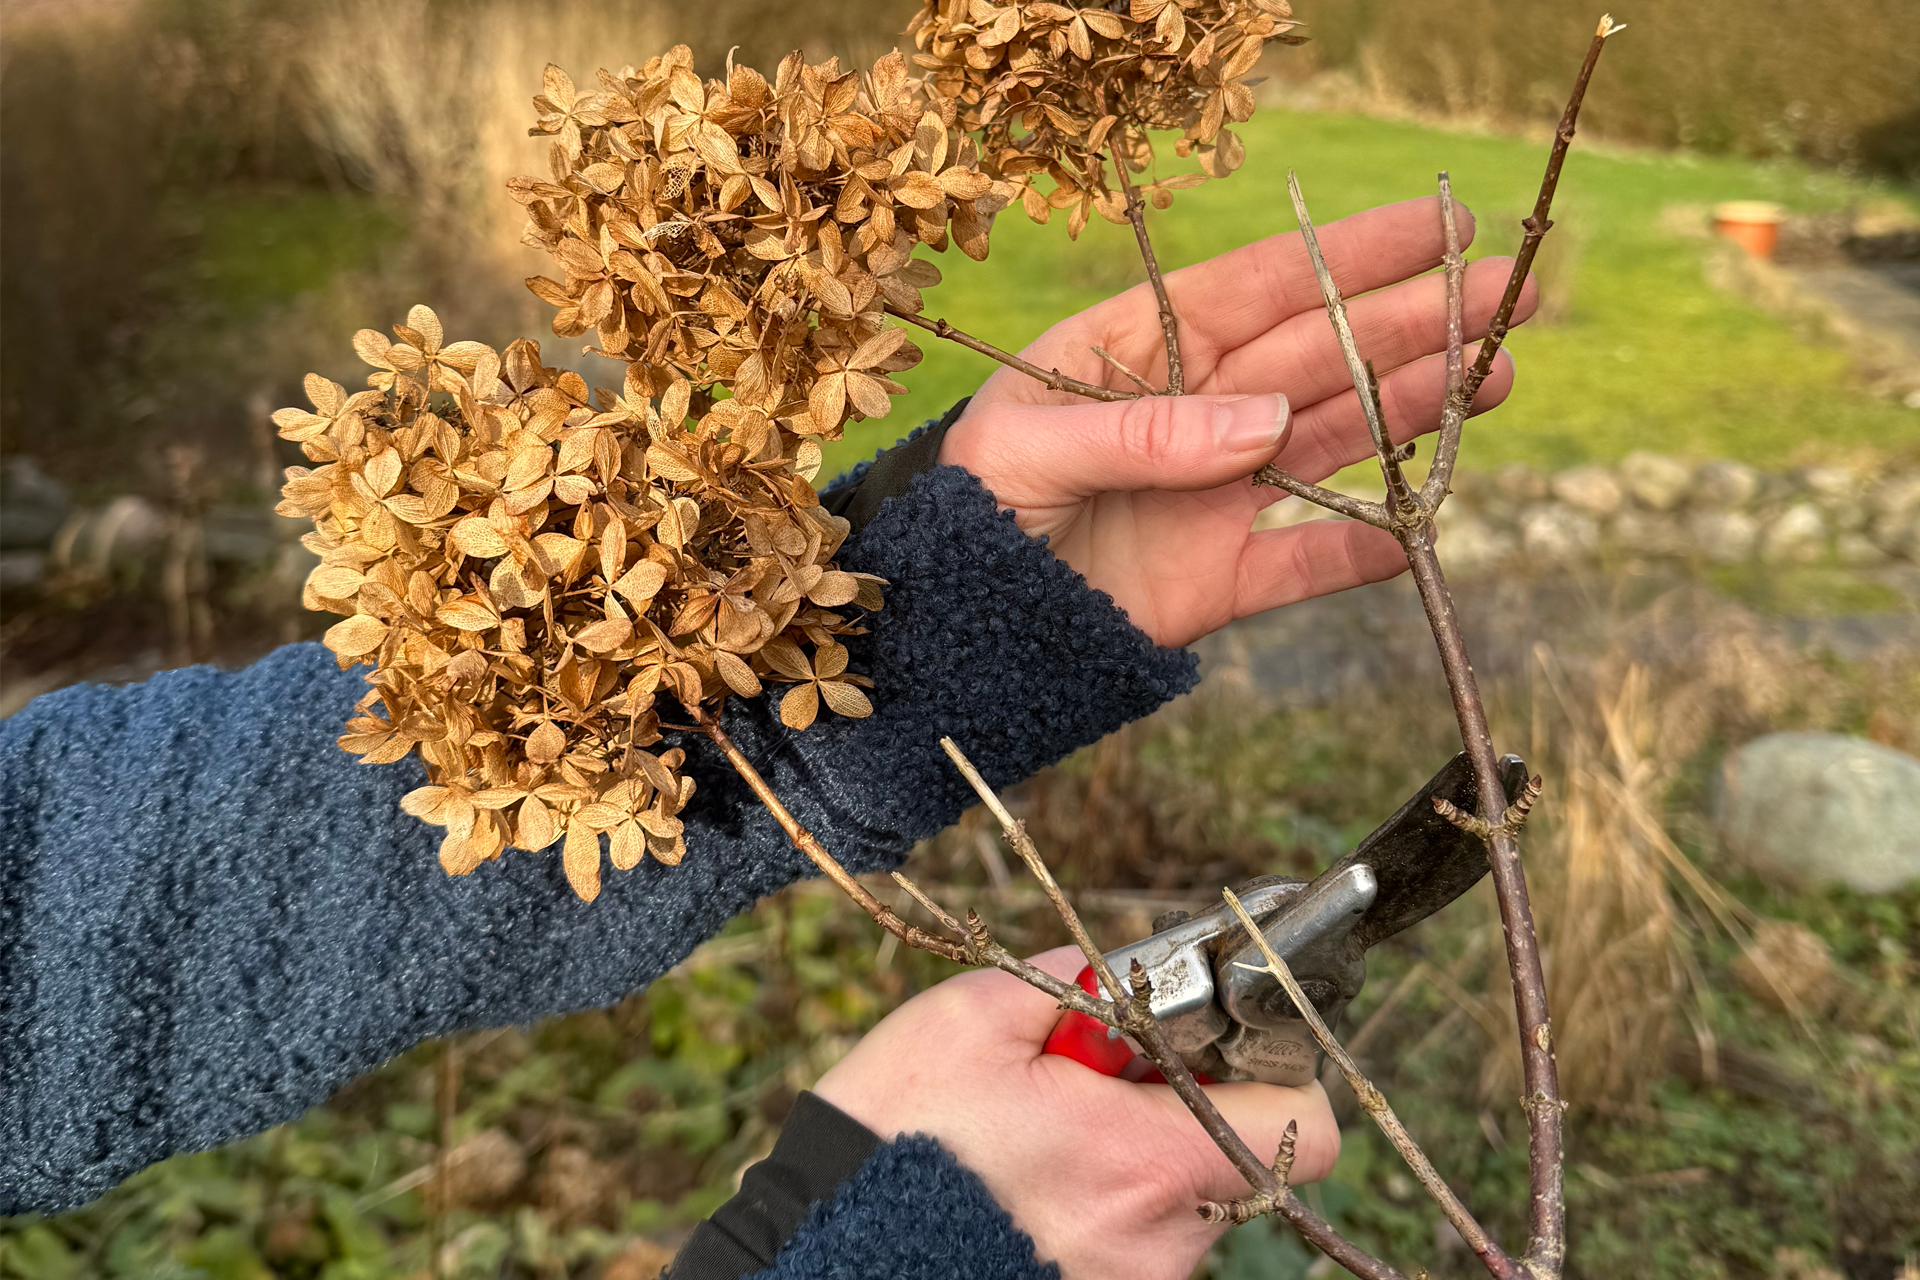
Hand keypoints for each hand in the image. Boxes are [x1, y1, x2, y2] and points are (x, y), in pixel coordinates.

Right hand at [813, 946, 1339, 1279]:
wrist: (823, 1256)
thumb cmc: (896, 1140)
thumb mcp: (972, 1021)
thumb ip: (1071, 982)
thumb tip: (1118, 971)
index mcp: (1149, 1161)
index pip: (1304, 1125)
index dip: (1276, 1072)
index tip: (1214, 1045)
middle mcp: (1163, 1244)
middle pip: (1231, 1160)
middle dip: (1175, 1111)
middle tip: (1090, 1084)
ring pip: (1179, 1209)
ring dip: (1131, 1166)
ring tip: (1036, 1143)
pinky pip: (1131, 1249)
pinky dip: (1097, 1214)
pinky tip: (1023, 1193)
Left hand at [938, 196, 1537, 647]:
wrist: (950, 628)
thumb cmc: (970, 510)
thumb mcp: (1027, 451)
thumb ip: (1143, 433)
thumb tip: (1266, 424)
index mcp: (1143, 352)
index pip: (1264, 289)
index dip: (1353, 257)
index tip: (1440, 230)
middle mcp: (1196, 413)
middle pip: (1320, 360)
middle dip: (1413, 326)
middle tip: (1508, 298)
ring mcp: (1216, 495)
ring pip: (1333, 446)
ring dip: (1412, 414)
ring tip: (1494, 376)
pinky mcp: (1222, 580)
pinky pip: (1306, 561)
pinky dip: (1363, 551)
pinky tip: (1420, 532)